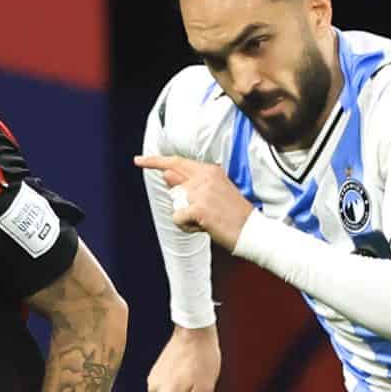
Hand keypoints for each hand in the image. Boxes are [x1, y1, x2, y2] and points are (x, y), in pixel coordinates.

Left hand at [135, 154, 252, 250]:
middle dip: (180, 202)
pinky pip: (177, 218)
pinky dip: (187, 227)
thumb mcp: (214, 191)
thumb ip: (190, 182)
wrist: (251, 230)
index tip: (139, 161)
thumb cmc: (233, 214)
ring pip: (175, 204)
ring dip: (187, 216)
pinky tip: (204, 227)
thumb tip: (166, 174)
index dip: (155, 161)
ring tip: (207, 220)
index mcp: (210, 170)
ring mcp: (201, 191)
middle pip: (173, 187)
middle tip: (202, 214)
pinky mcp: (198, 208)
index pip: (176, 161)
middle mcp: (204, 177)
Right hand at [146, 325, 220, 391]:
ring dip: (184, 386)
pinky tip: (184, 366)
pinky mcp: (154, 371)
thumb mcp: (205, 389)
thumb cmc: (203, 359)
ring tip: (192, 370)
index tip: (201, 386)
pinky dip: (178, 378)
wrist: (194, 331)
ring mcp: (153, 380)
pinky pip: (169, 384)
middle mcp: (155, 390)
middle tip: (198, 377)